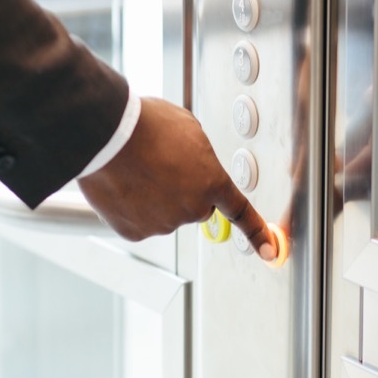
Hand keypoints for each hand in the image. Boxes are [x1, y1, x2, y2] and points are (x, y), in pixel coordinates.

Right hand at [78, 97, 277, 260]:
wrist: (107, 135)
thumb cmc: (146, 126)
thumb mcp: (188, 129)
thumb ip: (199, 154)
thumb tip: (192, 165)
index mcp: (211, 182)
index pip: (239, 211)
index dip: (256, 231)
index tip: (270, 251)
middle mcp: (191, 208)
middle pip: (193, 206)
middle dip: (182, 192)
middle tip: (160, 167)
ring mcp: (163, 223)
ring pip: (164, 213)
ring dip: (154, 197)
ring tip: (137, 170)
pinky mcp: (136, 231)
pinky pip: (139, 221)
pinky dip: (132, 208)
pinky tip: (124, 184)